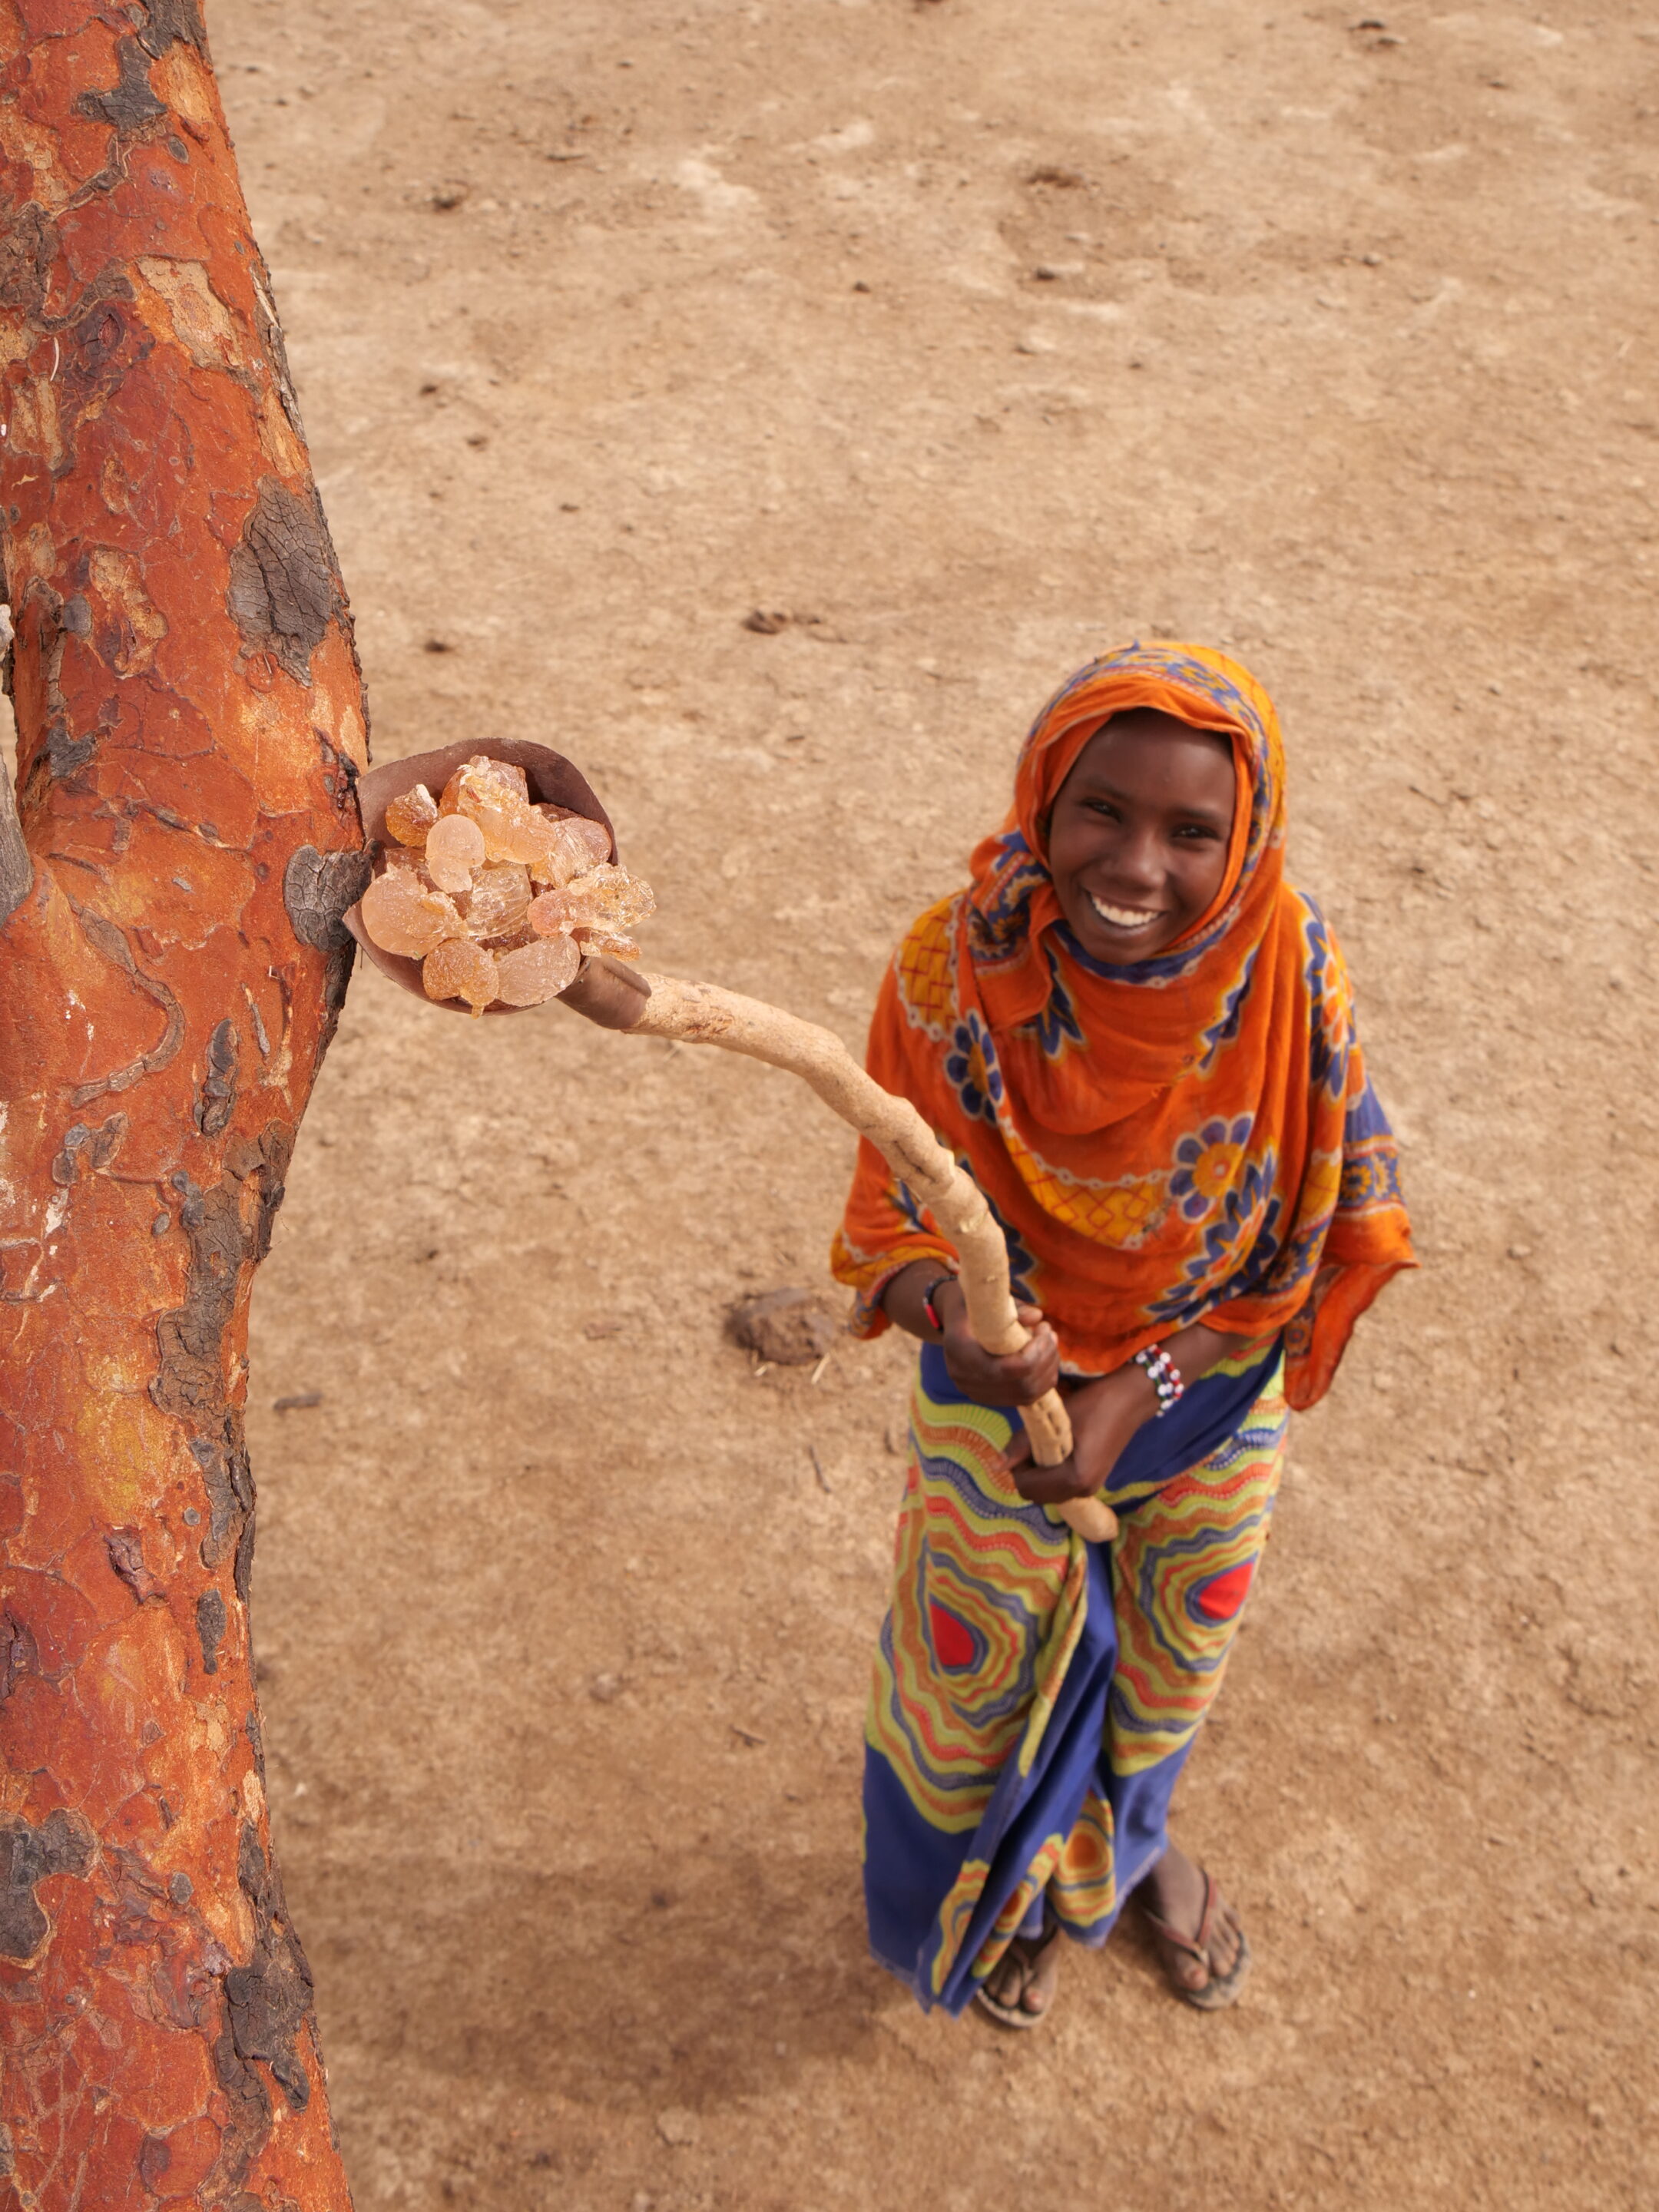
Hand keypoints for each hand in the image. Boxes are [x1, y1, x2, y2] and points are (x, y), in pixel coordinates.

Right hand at [937, 1283, 1060, 1408]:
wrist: (953, 1321)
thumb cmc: (972, 1304)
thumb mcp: (987, 1296)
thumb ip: (1012, 1306)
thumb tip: (1037, 1316)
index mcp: (959, 1349)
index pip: (1006, 1369)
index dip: (1035, 1354)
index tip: (1043, 1328)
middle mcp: (964, 1377)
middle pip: (1020, 1384)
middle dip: (1045, 1359)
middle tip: (1050, 1334)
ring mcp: (975, 1392)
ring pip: (1026, 1394)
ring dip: (1047, 1370)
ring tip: (1051, 1343)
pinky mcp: (987, 1398)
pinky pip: (1025, 1398)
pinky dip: (1042, 1380)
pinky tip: (1046, 1359)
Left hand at [1001, 1362, 1157, 1504]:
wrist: (1129, 1399)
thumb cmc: (1094, 1404)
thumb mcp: (1055, 1420)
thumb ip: (1024, 1443)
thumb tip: (996, 1464)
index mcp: (1076, 1479)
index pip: (1027, 1487)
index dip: (1017, 1464)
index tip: (1025, 1440)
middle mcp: (1083, 1491)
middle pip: (1035, 1494)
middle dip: (1026, 1471)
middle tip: (1033, 1441)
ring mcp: (1089, 1489)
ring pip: (1046, 1492)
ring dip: (1038, 1471)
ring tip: (1046, 1443)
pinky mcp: (1091, 1481)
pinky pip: (1059, 1486)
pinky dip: (1050, 1472)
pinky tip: (1058, 1449)